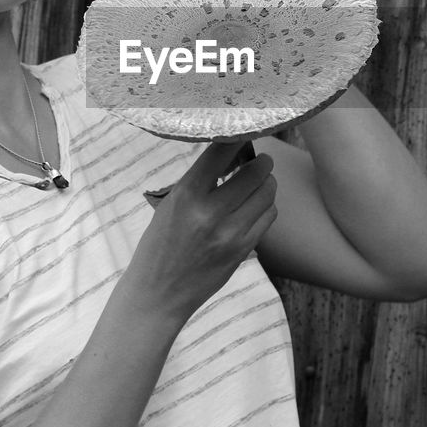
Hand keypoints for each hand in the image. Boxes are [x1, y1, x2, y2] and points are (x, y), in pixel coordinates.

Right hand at [127, 140, 276, 322]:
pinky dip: (266, 206)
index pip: (220, 152)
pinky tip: (255, 207)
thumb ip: (200, 182)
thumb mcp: (170, 205)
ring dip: (267, 183)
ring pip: (267, 193)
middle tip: (258, 160)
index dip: (236, 137)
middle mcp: (209, 212)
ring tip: (258, 182)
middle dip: (261, 162)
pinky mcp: (242, 250)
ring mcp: (229, 234)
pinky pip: (268, 217)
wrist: (157, 294)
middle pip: (255, 172)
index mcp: (185, 195)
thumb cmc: (159, 245)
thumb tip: (233, 153)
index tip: (242, 131)